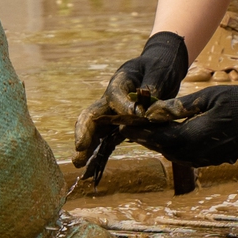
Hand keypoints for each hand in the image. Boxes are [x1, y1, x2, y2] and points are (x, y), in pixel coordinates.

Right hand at [71, 30, 191, 163]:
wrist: (159, 68)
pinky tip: (92, 170)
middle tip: (79, 148)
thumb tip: (146, 110)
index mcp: (120, 83)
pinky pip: (107, 140)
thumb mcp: (159, 73)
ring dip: (87, 147)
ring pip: (96, 131)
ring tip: (79, 164)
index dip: (123, 107)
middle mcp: (111, 100)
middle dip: (85, 132)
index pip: (116, 96)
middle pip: (93, 115)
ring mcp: (113, 114)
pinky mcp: (120, 125)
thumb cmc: (159, 66)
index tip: (137, 116)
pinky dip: (99, 154)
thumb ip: (152, 88)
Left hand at [121, 74, 237, 169]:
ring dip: (160, 145)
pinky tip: (170, 138)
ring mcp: (210, 158)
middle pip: (167, 150)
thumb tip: (158, 110)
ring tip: (145, 134)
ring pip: (177, 156)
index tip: (126, 127)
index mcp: (198, 136)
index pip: (162, 138)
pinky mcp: (216, 158)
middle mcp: (202, 152)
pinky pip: (189, 157)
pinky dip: (175, 149)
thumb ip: (183, 105)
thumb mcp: (210, 97)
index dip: (142, 133)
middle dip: (147, 140)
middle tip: (130, 130)